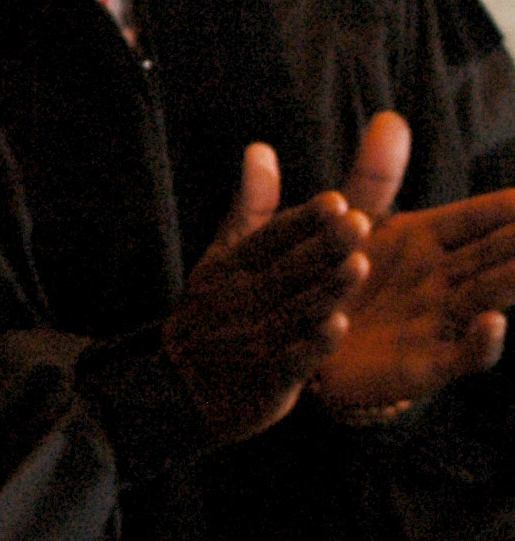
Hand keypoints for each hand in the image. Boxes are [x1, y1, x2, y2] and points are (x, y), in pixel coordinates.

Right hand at [165, 142, 367, 444]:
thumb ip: (251, 208)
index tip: (334, 201)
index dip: (302, 222)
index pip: (269, 239)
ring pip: (293, 311)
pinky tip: (336, 328)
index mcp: (228, 268)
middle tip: (358, 223)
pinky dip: (312, 346)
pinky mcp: (264, 380)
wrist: (181, 390)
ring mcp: (249, 341)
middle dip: (322, 247)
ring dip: (325, 290)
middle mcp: (237, 300)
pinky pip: (289, 361)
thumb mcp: (224, 257)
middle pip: (285, 270)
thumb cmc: (214, 313)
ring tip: (358, 266)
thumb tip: (261, 150)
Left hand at [312, 113, 514, 411]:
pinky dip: (482, 342)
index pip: (484, 216)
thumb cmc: (332, 280)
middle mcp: (444, 279)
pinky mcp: (425, 364)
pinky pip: (462, 354)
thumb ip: (373, 178)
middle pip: (502, 252)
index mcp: (427, 240)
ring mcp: (440, 320)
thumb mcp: (349, 225)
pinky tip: (494, 321)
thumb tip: (391, 118)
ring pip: (493, 294)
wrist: (303, 349)